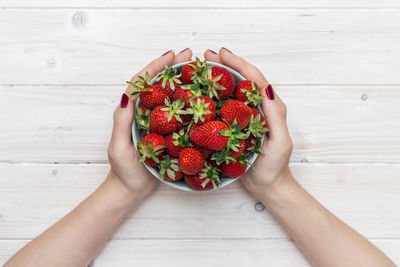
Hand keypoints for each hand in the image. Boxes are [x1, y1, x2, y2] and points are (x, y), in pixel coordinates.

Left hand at [107, 49, 192, 199]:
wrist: (130, 190)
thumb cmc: (123, 171)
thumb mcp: (119, 147)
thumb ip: (122, 122)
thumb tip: (127, 95)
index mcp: (130, 112)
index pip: (142, 83)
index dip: (156, 67)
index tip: (172, 56)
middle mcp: (143, 113)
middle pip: (157, 84)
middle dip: (172, 67)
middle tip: (190, 55)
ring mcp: (155, 122)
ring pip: (168, 95)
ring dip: (181, 80)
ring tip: (196, 69)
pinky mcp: (165, 132)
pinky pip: (176, 112)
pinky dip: (186, 101)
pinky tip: (199, 97)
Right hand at [204, 48, 292, 197]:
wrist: (269, 186)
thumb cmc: (275, 167)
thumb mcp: (279, 142)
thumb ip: (275, 116)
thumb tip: (266, 89)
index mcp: (271, 107)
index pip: (254, 79)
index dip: (238, 64)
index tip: (221, 54)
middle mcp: (259, 108)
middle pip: (242, 80)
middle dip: (226, 65)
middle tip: (206, 56)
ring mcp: (247, 116)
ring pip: (233, 90)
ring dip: (219, 77)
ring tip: (201, 69)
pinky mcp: (237, 126)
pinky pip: (225, 106)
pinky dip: (214, 96)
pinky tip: (202, 94)